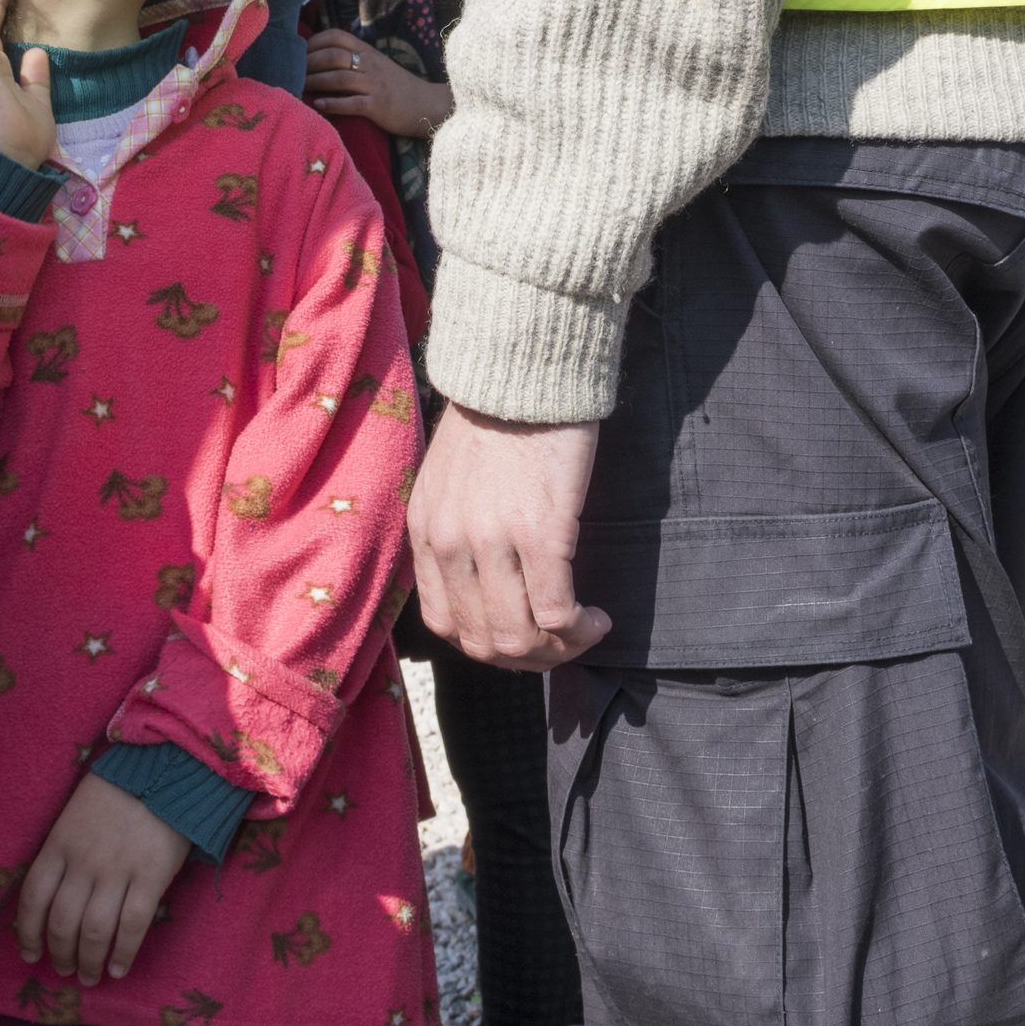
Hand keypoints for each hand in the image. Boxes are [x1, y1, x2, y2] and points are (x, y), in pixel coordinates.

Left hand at [13, 770, 193, 983]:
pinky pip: (131, 927)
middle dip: (60, 953)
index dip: (28, 933)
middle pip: (61, 922)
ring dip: (88, 961)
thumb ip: (63, 851)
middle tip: (64, 969)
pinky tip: (120, 968)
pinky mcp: (150, 877)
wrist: (165, 768)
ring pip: (93, 931)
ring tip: (89, 976)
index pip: (33, 898)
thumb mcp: (74, 814)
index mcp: (58, 844)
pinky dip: (123, 953)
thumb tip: (56, 895)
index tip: (31, 954)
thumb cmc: (118, 789)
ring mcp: (116, 871)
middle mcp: (82, 862)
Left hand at [303, 31, 450, 138]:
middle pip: (334, 56)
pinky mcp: (378, 106)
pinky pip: (351, 103)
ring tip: (299, 87)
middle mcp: (370, 64)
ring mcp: (375, 85)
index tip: (299, 52)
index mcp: (368, 52)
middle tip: (292, 71)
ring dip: (315, 82)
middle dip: (309, 63)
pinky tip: (318, 105)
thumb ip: (354, 59)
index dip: (315, 42)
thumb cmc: (397, 86)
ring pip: (339, 78)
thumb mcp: (376, 65)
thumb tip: (321, 58)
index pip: (337, 36)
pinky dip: (332, 104)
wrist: (427, 106)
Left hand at [408, 406, 609, 669]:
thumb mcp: (449, 478)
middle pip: (483, 644)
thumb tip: (486, 579)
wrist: (524, 367)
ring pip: (520, 639)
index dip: (489, 644)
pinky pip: (556, 614)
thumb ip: (455, 529)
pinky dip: (580, 630)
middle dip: (529, 657)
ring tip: (585, 630)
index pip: (445, 623)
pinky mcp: (541, 534)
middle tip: (563, 641)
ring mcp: (492, 543)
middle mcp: (449, 545)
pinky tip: (598, 617)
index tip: (525, 632)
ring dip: (558, 650)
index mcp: (425, 531)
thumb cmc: (498, 415)